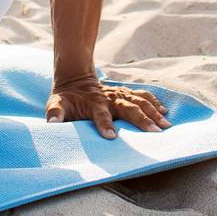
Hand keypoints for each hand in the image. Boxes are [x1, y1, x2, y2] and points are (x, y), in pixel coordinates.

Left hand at [46, 76, 171, 138]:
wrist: (75, 78)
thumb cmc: (66, 98)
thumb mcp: (56, 104)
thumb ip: (55, 113)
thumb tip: (52, 123)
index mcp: (93, 103)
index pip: (100, 115)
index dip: (105, 125)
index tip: (112, 137)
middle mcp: (109, 98)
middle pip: (128, 107)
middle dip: (142, 119)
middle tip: (155, 132)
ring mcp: (119, 94)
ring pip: (139, 101)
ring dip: (153, 111)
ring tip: (165, 124)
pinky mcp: (125, 93)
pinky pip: (142, 96)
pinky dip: (154, 102)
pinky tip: (164, 111)